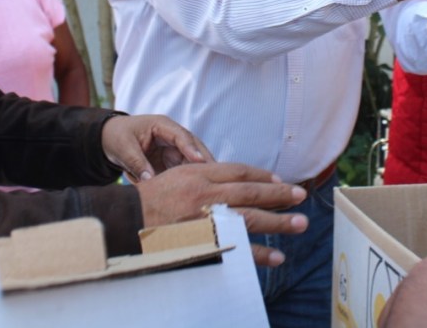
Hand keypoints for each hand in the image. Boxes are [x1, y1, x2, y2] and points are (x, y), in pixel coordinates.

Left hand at [101, 114, 214, 181]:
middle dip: (204, 161)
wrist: (109, 139)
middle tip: (215, 176)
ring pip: (192, 161)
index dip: (191, 149)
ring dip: (199, 172)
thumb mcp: (124, 148)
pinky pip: (183, 171)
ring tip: (209, 186)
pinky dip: (189, 179)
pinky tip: (196, 190)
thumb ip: (136, 163)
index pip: (181, 136)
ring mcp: (174, 149)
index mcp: (162, 125)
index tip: (199, 161)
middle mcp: (172, 136)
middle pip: (193, 148)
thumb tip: (149, 180)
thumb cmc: (117, 136)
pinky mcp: (171, 161)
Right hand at [134, 162, 308, 266]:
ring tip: (300, 224)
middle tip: (302, 196)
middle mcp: (205, 193)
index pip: (238, 171)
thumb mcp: (175, 176)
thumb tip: (232, 181)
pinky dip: (258, 253)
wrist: (124, 221)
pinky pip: (236, 247)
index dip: (262, 175)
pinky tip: (277, 256)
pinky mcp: (203, 241)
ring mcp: (205, 218)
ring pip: (250, 217)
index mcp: (198, 173)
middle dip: (279, 194)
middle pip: (250, 192)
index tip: (281, 180)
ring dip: (278, 221)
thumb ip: (202, 176)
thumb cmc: (148, 199)